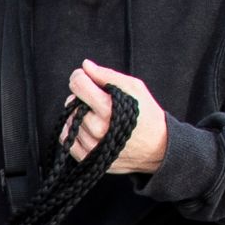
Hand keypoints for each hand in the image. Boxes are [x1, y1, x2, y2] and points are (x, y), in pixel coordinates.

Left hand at [66, 59, 168, 174]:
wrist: (157, 147)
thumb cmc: (146, 114)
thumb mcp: (134, 88)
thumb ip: (107, 75)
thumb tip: (85, 66)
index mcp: (108, 108)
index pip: (78, 85)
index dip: (79, 77)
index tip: (84, 77)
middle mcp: (97, 128)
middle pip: (72, 103)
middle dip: (81, 98)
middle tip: (97, 101)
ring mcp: (91, 145)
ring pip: (69, 121)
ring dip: (78, 115)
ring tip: (97, 117)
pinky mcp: (87, 158)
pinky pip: (66, 140)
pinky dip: (73, 132)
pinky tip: (88, 128)